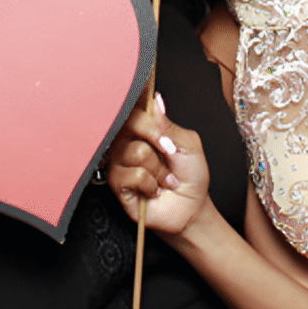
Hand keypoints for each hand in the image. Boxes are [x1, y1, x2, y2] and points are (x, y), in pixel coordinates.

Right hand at [107, 94, 210, 234]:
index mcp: (145, 128)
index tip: (163, 128)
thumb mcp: (188, 143)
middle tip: (168, 153)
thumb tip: (155, 101)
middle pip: (130, 124)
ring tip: (163, 177)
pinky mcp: (117, 184)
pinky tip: (153, 189)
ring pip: (134, 151)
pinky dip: (150, 183)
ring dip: (157, 168)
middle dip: (157, 141)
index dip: (147, 114)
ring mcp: (120, 161)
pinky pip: (131, 175)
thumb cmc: (190, 175)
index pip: (135, 107)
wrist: (191, 207)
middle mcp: (129, 141)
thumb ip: (169, 124)